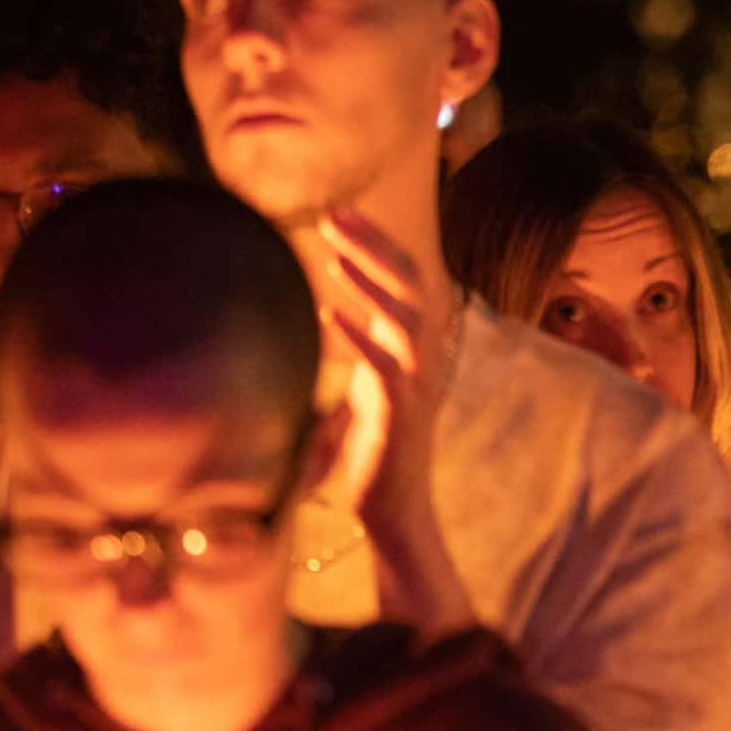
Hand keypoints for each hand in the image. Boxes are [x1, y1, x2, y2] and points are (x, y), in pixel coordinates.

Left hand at [319, 211, 472, 631]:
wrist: (394, 514)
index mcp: (407, 352)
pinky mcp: (400, 416)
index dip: (376, 246)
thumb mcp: (356, 396)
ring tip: (334, 256)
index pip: (403, 282)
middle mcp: (418, 361)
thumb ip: (346, 360)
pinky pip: (384, 369)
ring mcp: (414, 386)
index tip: (337, 216)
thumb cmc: (370, 460)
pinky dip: (359, 340)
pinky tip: (329, 317)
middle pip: (410, 286)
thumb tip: (312, 324)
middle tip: (334, 215)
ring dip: (370, 284)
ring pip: (405, 319)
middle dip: (374, 247)